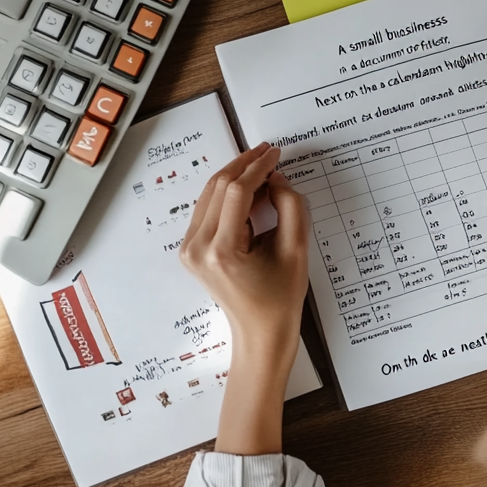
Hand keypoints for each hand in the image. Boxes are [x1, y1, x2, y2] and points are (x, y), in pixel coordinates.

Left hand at [180, 142, 310, 454]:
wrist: (259, 334)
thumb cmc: (280, 299)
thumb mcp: (296, 250)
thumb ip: (290, 206)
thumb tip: (275, 177)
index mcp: (222, 251)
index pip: (236, 191)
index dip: (258, 166)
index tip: (277, 152)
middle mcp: (197, 248)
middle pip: (218, 187)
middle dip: (245, 164)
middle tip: (270, 152)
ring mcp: (189, 250)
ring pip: (210, 194)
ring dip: (236, 176)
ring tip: (264, 167)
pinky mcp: (191, 250)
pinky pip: (208, 208)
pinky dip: (229, 193)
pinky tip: (251, 189)